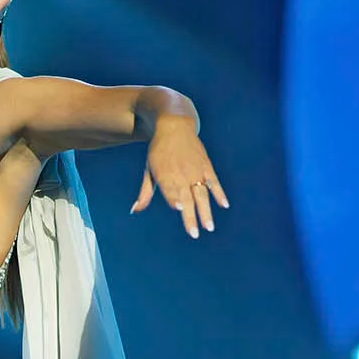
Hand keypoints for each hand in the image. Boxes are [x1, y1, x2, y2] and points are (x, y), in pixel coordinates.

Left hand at [130, 121, 227, 238]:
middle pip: (187, 198)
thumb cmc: (158, 152)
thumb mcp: (148, 170)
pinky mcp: (206, 166)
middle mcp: (181, 175)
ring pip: (202, 194)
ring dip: (206, 211)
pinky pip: (214, 182)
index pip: (170, 190)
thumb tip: (134, 211)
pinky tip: (224, 205)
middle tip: (194, 233)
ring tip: (209, 227)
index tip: (179, 207)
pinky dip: (219, 193)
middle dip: (191, 216)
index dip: (174, 198)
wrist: (174, 125)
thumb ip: (145, 192)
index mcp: (164, 175)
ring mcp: (195, 171)